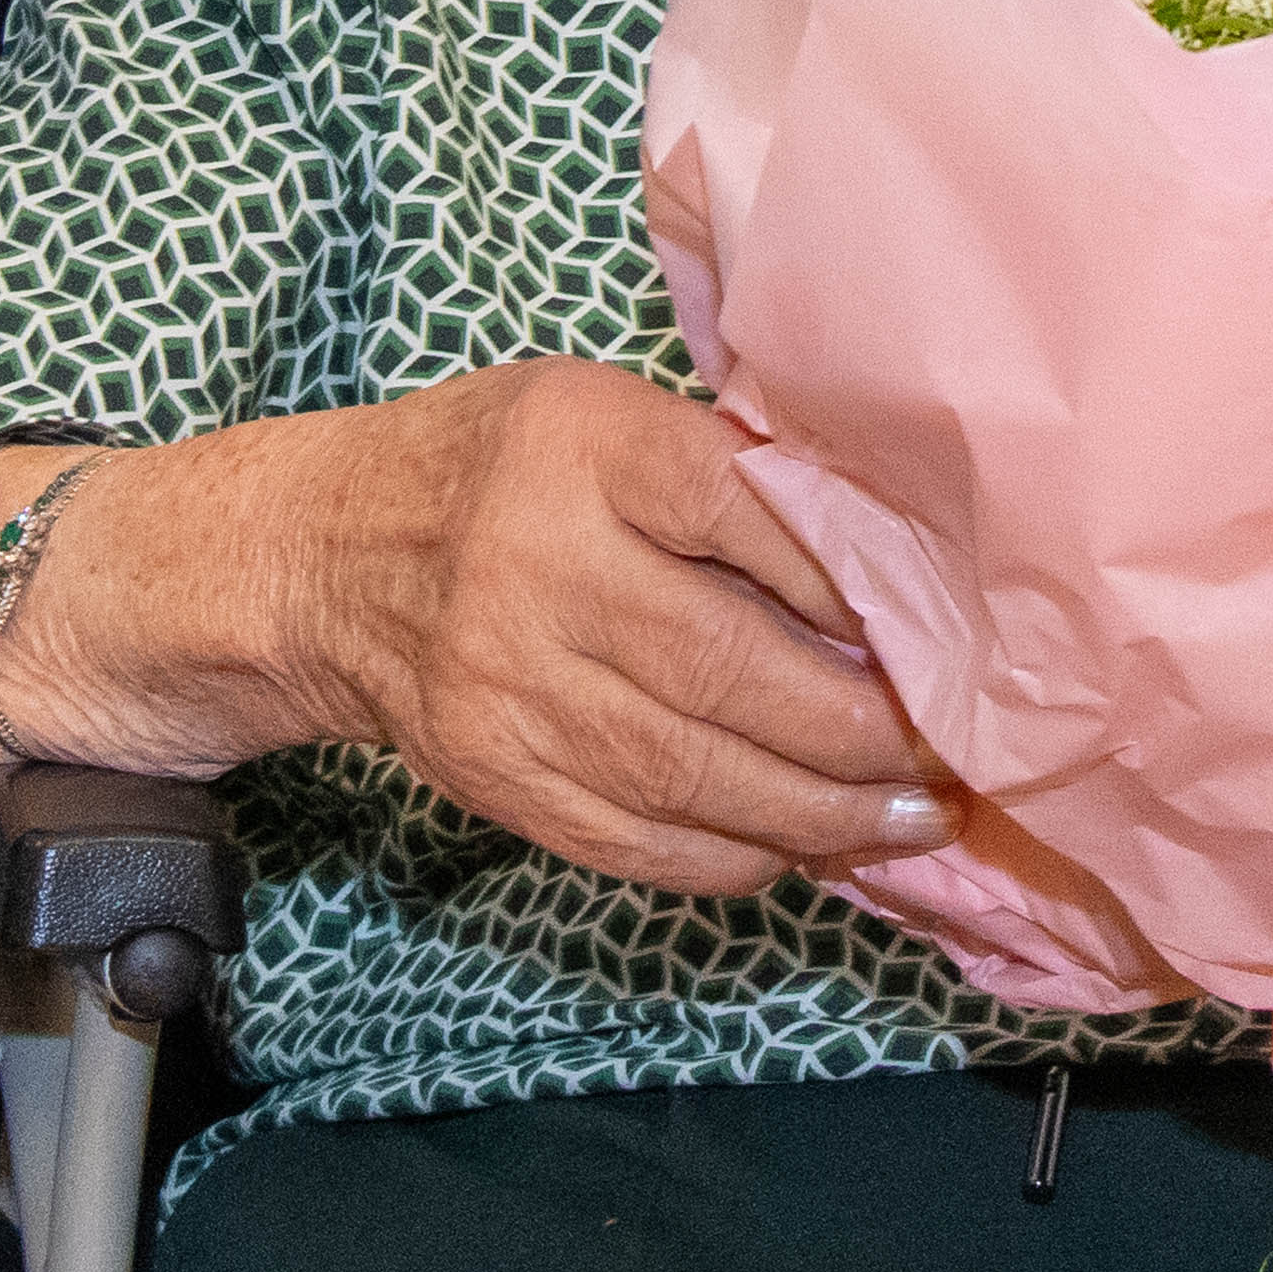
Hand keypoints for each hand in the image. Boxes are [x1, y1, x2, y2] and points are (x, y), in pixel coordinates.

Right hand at [291, 358, 955, 896]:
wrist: (327, 558)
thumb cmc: (500, 470)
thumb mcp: (599, 415)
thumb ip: (720, 474)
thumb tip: (879, 575)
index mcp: (581, 447)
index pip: (737, 511)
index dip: (845, 585)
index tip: (926, 633)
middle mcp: (536, 565)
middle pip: (726, 667)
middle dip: (858, 731)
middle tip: (944, 757)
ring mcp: (507, 685)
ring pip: (691, 774)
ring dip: (823, 814)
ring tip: (910, 822)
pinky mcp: (494, 776)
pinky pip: (636, 842)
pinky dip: (737, 856)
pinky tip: (806, 849)